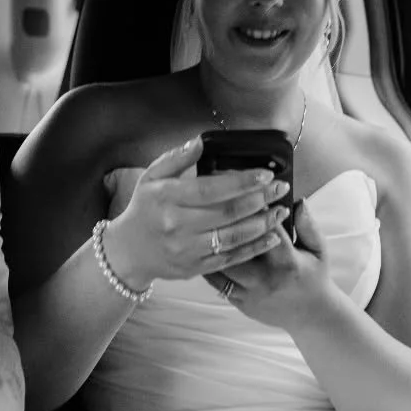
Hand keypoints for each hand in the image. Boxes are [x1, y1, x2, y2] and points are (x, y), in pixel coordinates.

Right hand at [104, 136, 290, 286]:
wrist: (128, 251)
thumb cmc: (144, 209)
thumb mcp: (151, 177)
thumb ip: (177, 158)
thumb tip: (202, 142)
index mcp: (167, 198)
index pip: (210, 189)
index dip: (241, 182)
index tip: (265, 175)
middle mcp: (177, 225)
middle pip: (227, 213)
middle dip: (260, 200)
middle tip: (281, 189)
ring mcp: (187, 250)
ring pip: (233, 238)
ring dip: (262, 224)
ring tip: (281, 211)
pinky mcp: (195, 268)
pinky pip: (230, 259)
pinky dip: (255, 249)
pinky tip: (272, 237)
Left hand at [206, 199, 338, 330]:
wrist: (310, 315)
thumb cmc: (314, 276)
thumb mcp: (319, 250)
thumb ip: (308, 225)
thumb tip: (298, 200)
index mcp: (287, 262)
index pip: (267, 230)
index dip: (255, 209)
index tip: (244, 190)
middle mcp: (266, 279)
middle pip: (237, 247)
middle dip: (225, 224)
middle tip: (212, 202)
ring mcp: (250, 293)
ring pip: (220, 265)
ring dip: (211, 244)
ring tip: (201, 222)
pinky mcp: (239, 302)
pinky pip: (216, 282)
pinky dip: (207, 263)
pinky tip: (201, 247)